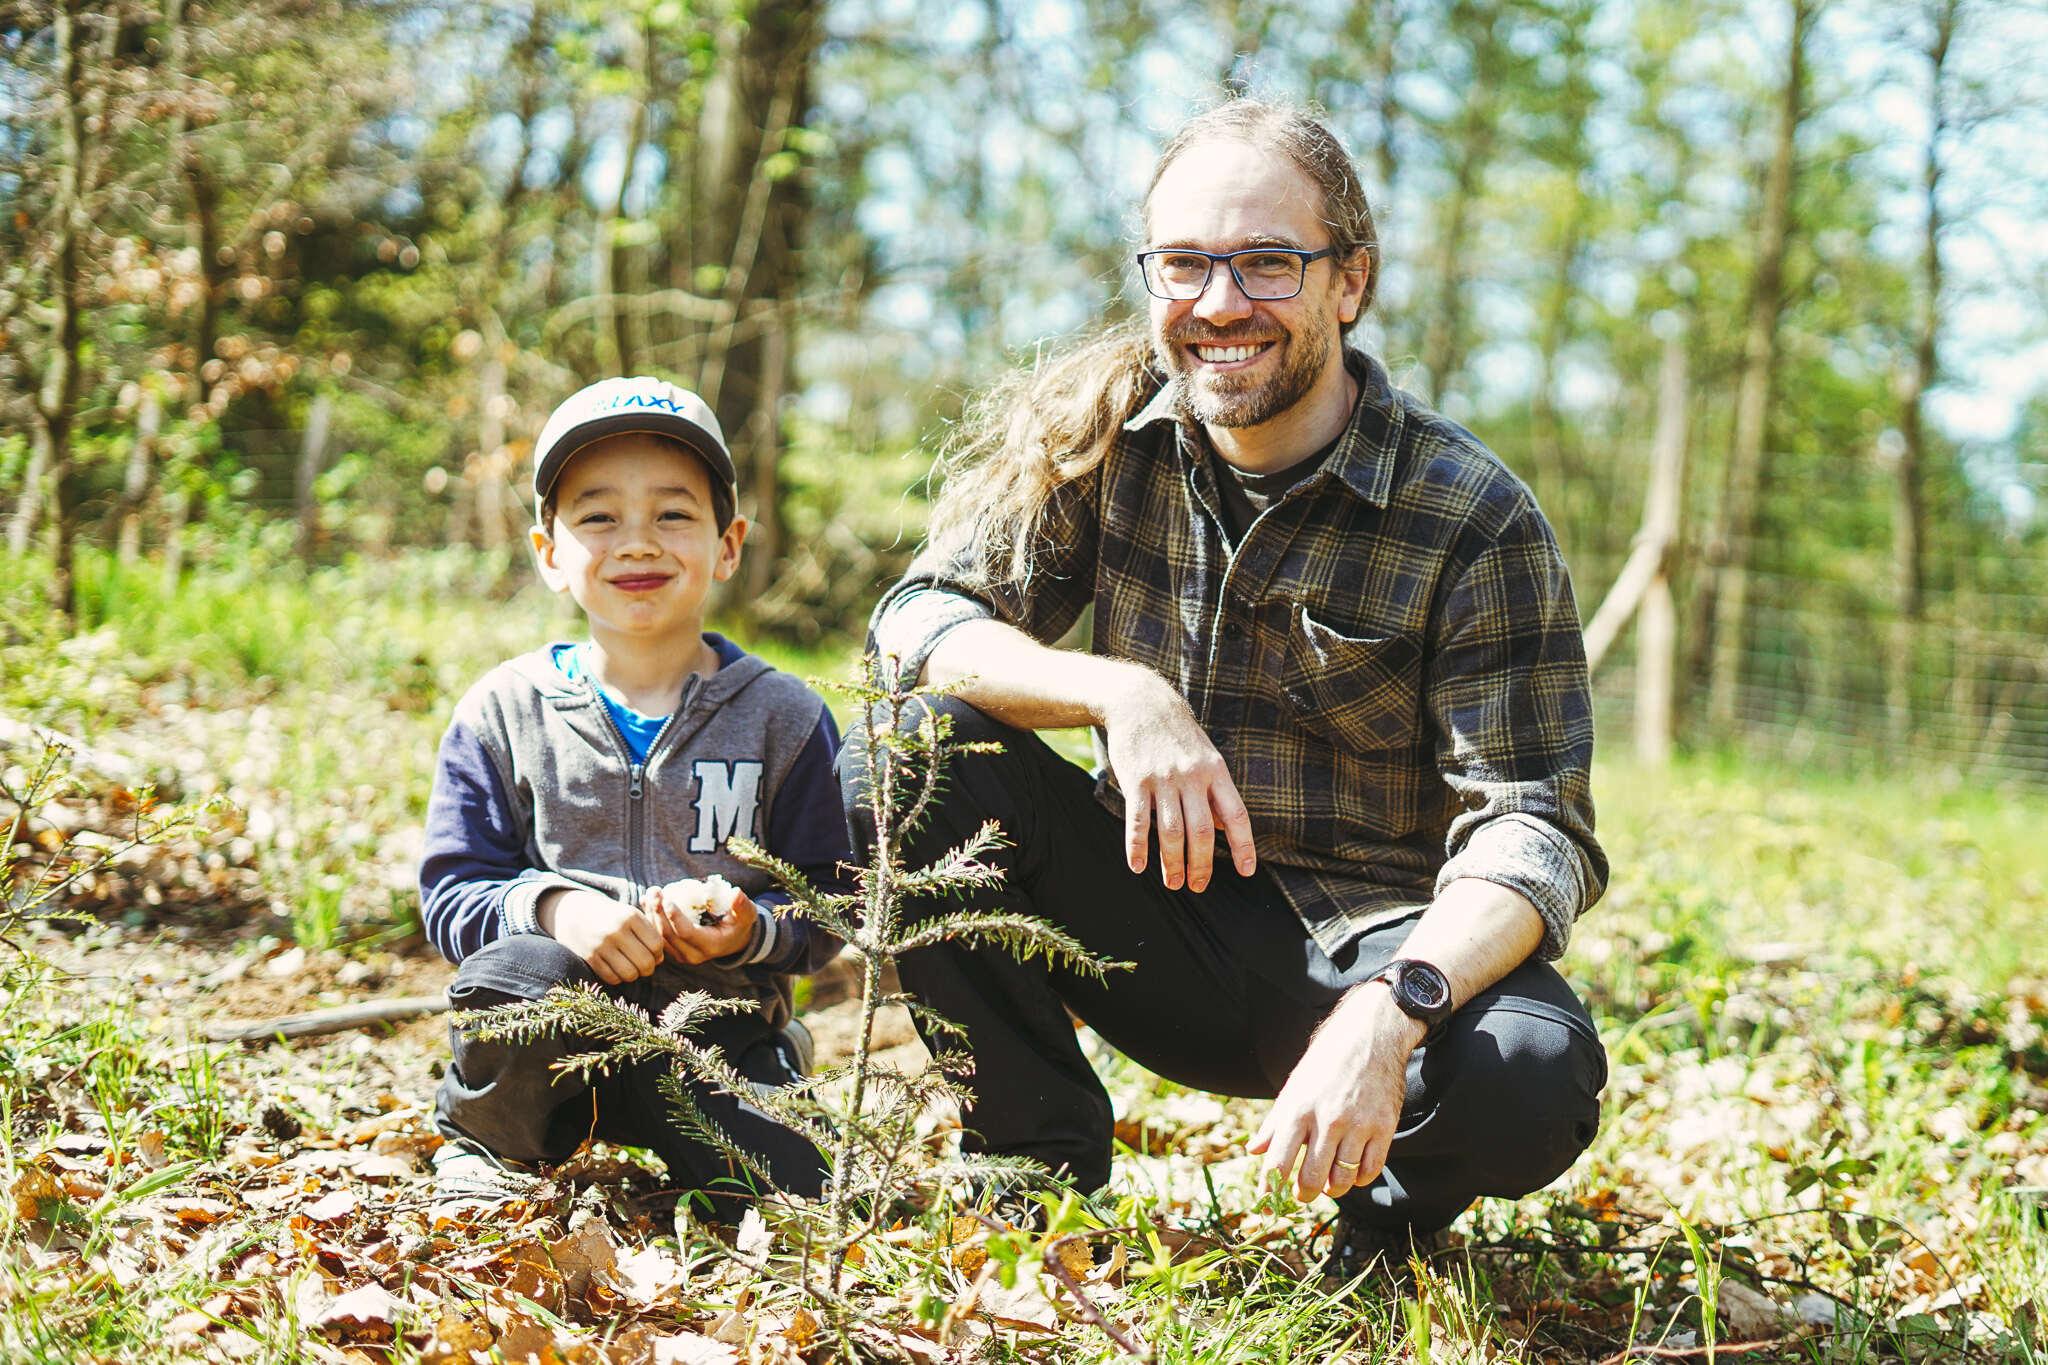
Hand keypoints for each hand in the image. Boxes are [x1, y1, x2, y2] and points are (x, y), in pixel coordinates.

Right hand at [536, 887, 665, 984]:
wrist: (574, 913)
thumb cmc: (611, 916)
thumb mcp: (630, 914)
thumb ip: (649, 933)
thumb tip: (660, 960)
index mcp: (631, 916)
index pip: (656, 945)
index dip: (659, 954)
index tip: (653, 953)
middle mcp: (616, 931)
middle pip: (646, 962)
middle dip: (649, 968)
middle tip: (644, 965)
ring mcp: (601, 945)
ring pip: (630, 974)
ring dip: (634, 975)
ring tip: (631, 967)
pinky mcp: (589, 958)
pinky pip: (612, 979)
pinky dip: (618, 978)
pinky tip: (616, 968)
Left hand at [641, 876, 756, 964]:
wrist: (733, 941)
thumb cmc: (739, 924)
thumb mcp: (746, 915)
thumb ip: (742, 906)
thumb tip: (737, 893)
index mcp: (710, 946)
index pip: (687, 933)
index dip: (675, 917)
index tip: (668, 899)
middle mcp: (693, 954)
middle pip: (668, 935)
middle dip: (658, 912)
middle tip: (654, 892)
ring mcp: (681, 954)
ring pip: (659, 936)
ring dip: (651, 914)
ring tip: (648, 894)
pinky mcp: (673, 950)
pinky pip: (657, 935)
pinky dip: (650, 919)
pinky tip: (645, 902)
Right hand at [1099, 670, 1255, 892]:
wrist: (1141, 702)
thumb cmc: (1177, 735)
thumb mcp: (1207, 755)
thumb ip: (1215, 790)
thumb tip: (1223, 828)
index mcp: (1216, 772)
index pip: (1236, 815)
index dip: (1243, 845)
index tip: (1247, 871)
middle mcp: (1192, 777)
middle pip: (1201, 831)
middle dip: (1201, 865)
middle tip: (1197, 886)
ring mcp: (1163, 779)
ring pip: (1170, 832)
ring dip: (1172, 863)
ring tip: (1173, 882)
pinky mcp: (1136, 780)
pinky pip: (1137, 820)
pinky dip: (1137, 847)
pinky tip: (1138, 866)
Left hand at [1248, 986, 1425, 1200]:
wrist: (1370, 1037)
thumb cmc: (1325, 1062)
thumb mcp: (1294, 1086)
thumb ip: (1275, 1122)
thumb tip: (1254, 1151)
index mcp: (1299, 1109)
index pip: (1279, 1161)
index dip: (1271, 1188)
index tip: (1268, 1202)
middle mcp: (1327, 1120)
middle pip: (1311, 1177)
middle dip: (1303, 1194)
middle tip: (1302, 1195)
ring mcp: (1358, 1125)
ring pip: (1342, 1179)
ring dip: (1332, 1190)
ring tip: (1327, 1186)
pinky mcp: (1383, 1127)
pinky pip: (1370, 1169)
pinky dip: (1359, 1179)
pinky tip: (1352, 1173)